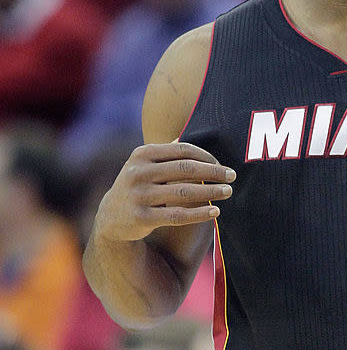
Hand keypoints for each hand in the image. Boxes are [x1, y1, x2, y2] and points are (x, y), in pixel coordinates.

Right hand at [94, 142, 235, 242]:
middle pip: (185, 169)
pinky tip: (215, 212)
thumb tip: (191, 132)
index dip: (206, 156)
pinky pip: (177, 215)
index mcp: (142, 154)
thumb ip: (167, 151)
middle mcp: (138, 173)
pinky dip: (199, 213)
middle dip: (213, 172)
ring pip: (184, 192)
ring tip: (228, 192)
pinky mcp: (142, 218)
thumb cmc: (138, 186)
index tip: (222, 164)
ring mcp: (139, 195)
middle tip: (232, 176)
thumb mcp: (145, 164)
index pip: (181, 150)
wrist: (111, 217)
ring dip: (210, 192)